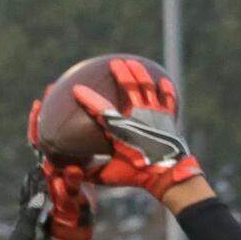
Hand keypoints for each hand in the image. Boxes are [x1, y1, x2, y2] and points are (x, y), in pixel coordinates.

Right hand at [73, 57, 201, 199]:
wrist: (167, 176)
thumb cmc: (135, 175)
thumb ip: (90, 172)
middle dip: (121, 72)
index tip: (76, 88)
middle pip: (130, 86)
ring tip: (133, 63)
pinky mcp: (168, 117)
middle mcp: (139, 116)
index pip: (102, 110)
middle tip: (114, 63)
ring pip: (147, 86)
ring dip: (139, 72)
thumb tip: (72, 171)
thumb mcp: (109, 176)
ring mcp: (155, 114)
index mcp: (122, 130)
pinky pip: (168, 98)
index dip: (88, 98)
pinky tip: (162, 81)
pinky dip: (165, 88)